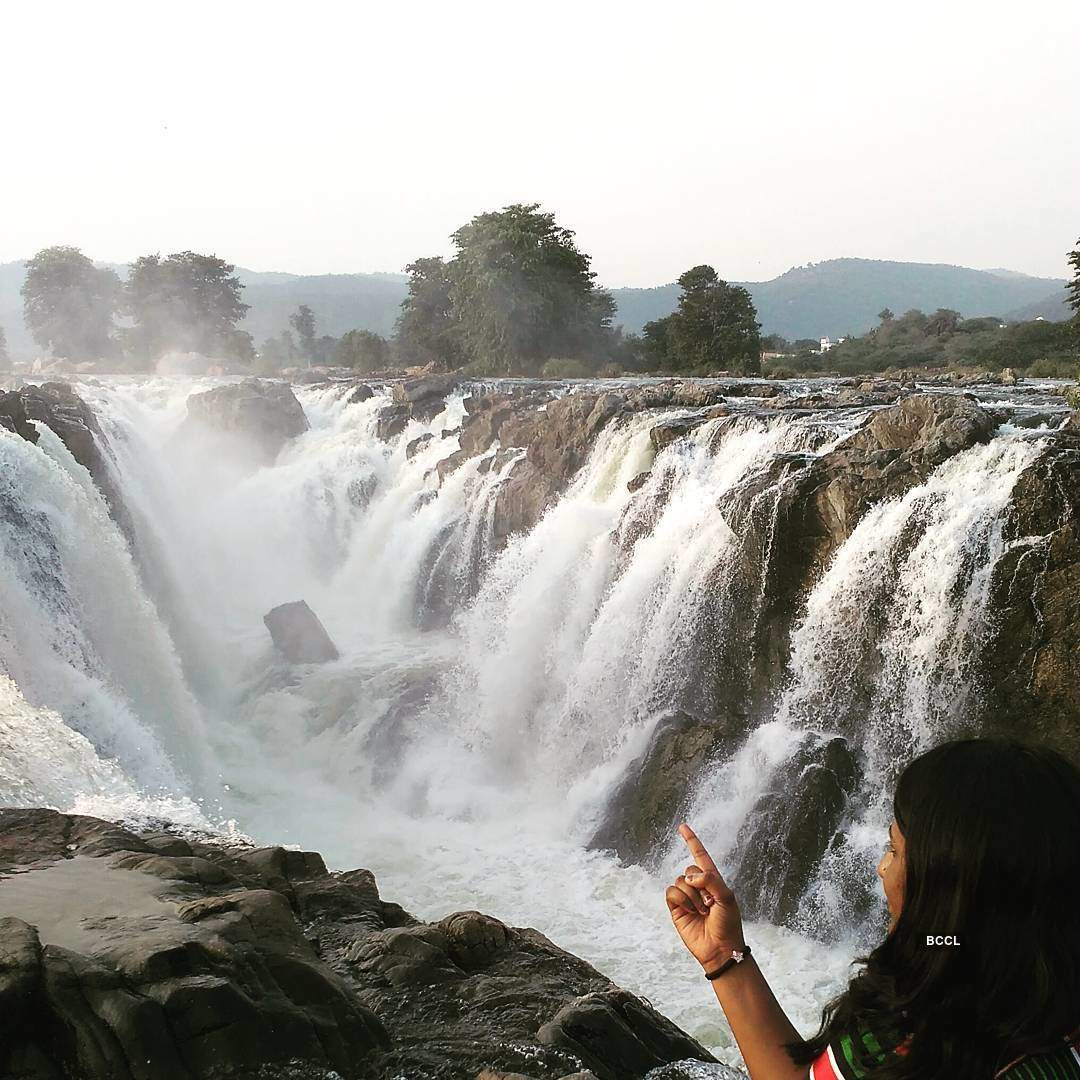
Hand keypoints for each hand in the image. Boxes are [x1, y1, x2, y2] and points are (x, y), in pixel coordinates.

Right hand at [666, 823, 745, 971]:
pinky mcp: (676, 908)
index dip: (691, 841)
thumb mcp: (727, 898)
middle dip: (699, 885)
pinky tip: (691, 911)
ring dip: (692, 896)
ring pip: (680, 881)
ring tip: (702, 911)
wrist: (720, 949)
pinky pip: (671, 892)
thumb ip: (711, 880)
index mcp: (712, 880)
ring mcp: (686, 897)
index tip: (682, 827)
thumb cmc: (728, 924)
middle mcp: (698, 886)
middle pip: (689, 870)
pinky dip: (681, 900)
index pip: (700, 856)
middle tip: (709, 903)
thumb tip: (690, 877)